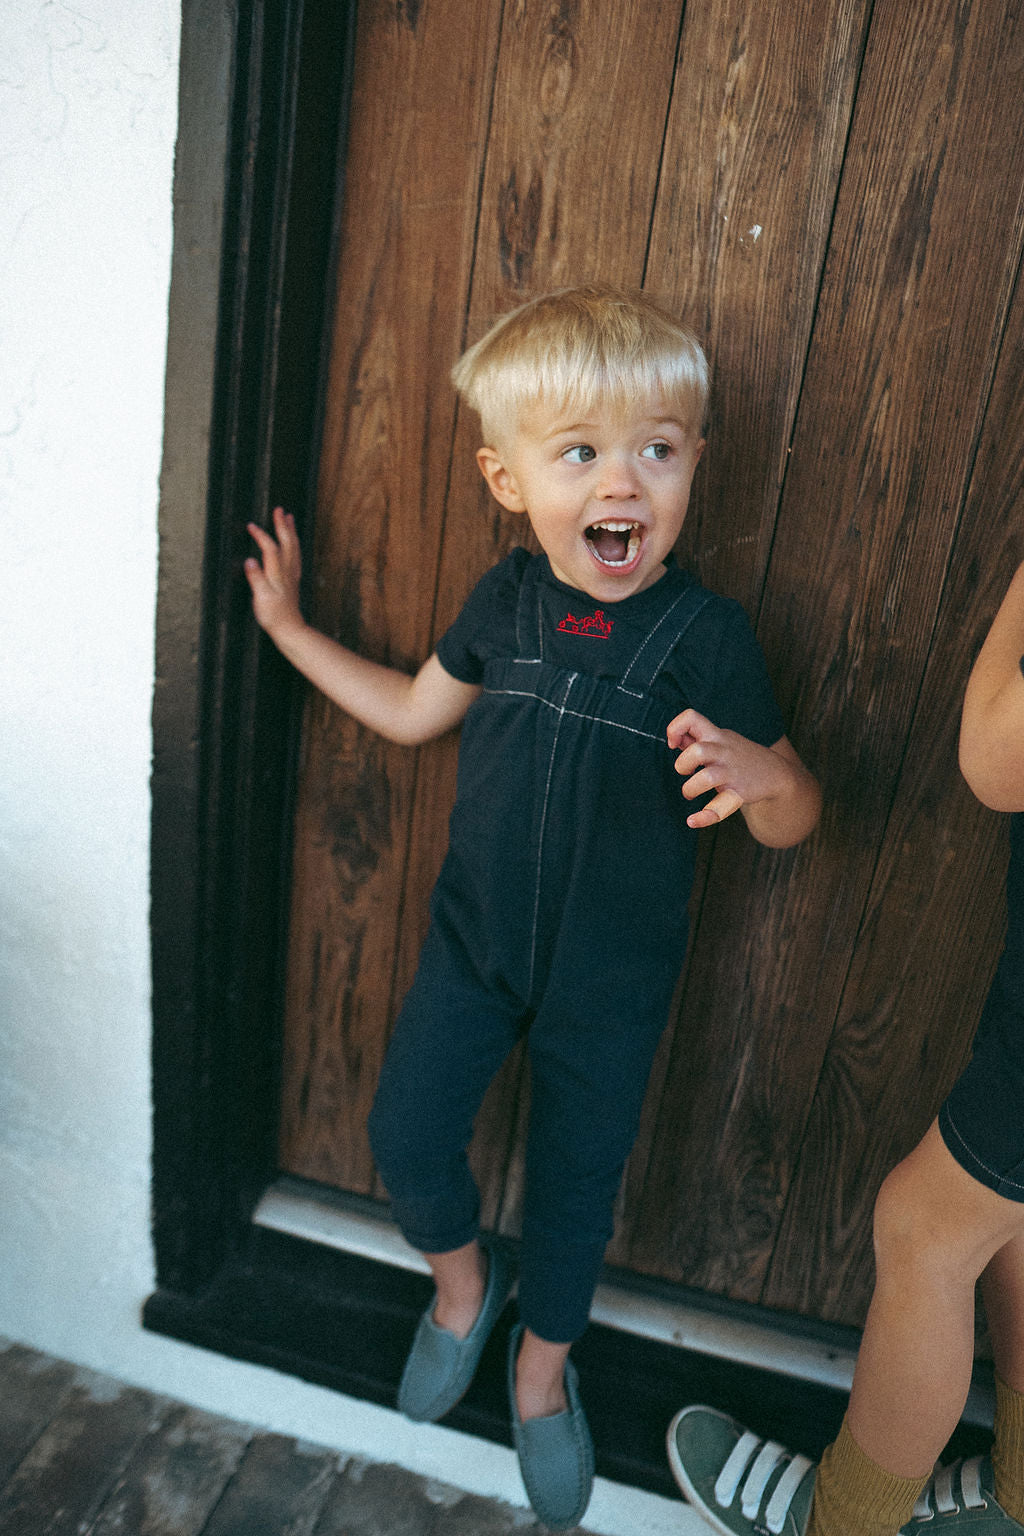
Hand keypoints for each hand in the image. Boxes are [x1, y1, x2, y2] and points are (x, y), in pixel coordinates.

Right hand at [245, 506, 303, 639]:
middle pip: (287, 543)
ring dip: (291, 532)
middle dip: (282, 525)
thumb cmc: (274, 616)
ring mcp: (292, 575)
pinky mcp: (294, 581)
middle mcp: (287, 572)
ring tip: (289, 518)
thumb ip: (256, 578)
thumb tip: (250, 561)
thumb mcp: (261, 598)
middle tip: (279, 510)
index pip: (270, 548)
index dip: (261, 536)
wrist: (289, 629)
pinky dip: (295, 545)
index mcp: (278, 574)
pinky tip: (293, 542)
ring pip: (294, 548)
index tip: (251, 526)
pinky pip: (296, 556)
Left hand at [667, 708, 792, 829]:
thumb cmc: (739, 755)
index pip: (691, 718)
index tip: (674, 744)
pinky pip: (719, 808)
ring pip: (706, 778)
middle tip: (686, 772)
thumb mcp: (721, 740)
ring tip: (690, 792)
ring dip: (690, 789)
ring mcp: (732, 773)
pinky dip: (703, 817)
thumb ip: (697, 739)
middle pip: (697, 751)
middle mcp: (724, 752)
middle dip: (682, 764)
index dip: (675, 728)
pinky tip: (693, 821)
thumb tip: (675, 740)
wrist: (776, 773)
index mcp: (716, 736)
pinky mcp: (739, 793)